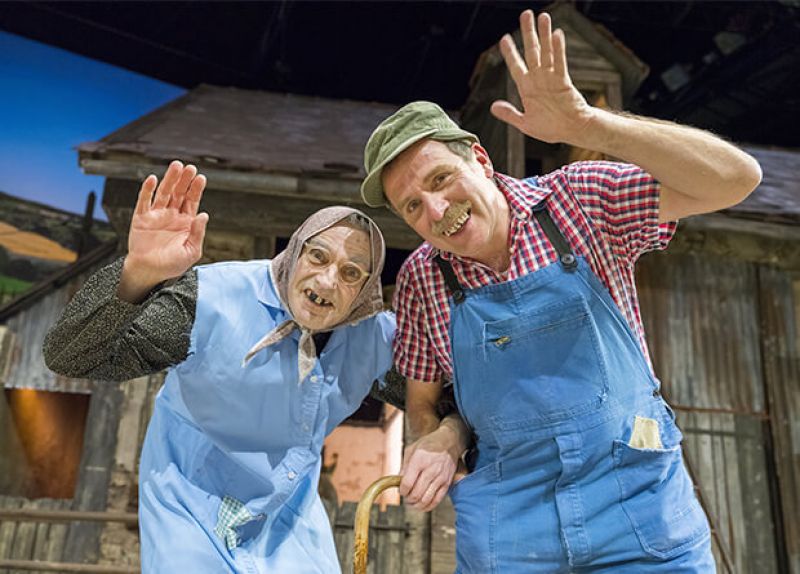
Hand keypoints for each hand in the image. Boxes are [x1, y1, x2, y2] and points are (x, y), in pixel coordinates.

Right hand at [118, 161, 208, 300]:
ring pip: (163, 193)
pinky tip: (152, 179)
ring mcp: (156, 215)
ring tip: (176, 166)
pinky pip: (143, 201)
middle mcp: (171, 215)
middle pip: (179, 193)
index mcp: (185, 222)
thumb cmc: (171, 265)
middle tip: (189, 167)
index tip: (201, 177)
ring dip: (169, 179)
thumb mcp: (191, 251)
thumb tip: (204, 214)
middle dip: (184, 180)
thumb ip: (198, 233)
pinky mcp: (141, 218)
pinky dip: (147, 190)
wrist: (149, 273)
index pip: (192, 201)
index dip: (196, 189)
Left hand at [399, 425, 460, 511]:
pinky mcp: (447, 483)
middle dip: (408, 499)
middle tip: (406, 498)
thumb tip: (398, 482)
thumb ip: (404, 466)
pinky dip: (428, 506)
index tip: (401, 491)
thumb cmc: (429, 444)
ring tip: (412, 503)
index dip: (402, 491)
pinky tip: (422, 506)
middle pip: (416, 493)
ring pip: (426, 499)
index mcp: (419, 460)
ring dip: (417, 505)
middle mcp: (431, 470)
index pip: (407, 483)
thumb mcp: (412, 449)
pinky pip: (437, 500)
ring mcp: (440, 477)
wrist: (448, 441)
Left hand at [491, 10, 594, 145]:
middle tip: (526, 14)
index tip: (504, 38)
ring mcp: (551, 78)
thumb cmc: (551, 128)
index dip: (510, 52)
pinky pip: (560, 62)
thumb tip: (493, 106)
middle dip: (528, 33)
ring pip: (546, 52)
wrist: (571, 132)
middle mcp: (538, 79)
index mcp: (527, 89)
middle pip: (532, 51)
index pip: (516, 66)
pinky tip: (556, 34)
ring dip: (544, 34)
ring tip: (543, 16)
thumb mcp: (525, 123)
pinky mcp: (563, 81)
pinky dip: (558, 49)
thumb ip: (509, 114)